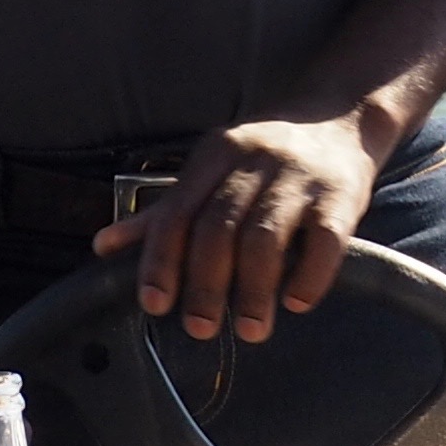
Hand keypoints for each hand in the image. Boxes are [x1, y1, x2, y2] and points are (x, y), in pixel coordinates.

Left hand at [96, 114, 384, 342]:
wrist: (341, 117)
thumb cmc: (264, 157)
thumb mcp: (210, 172)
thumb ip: (163, 212)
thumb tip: (104, 247)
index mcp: (214, 154)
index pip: (178, 211)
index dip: (161, 260)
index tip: (155, 304)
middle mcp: (253, 160)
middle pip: (219, 227)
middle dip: (205, 284)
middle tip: (200, 328)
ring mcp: (299, 176)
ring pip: (266, 236)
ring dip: (254, 289)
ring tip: (251, 329)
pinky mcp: (342, 194)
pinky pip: (324, 240)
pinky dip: (309, 276)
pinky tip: (297, 302)